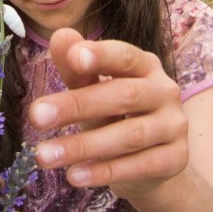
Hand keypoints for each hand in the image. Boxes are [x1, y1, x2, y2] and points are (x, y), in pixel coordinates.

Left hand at [28, 28, 189, 201]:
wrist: (152, 162)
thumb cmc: (115, 115)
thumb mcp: (93, 89)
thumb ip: (77, 67)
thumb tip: (60, 35)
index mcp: (145, 65)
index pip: (124, 55)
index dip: (101, 55)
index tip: (73, 57)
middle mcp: (165, 91)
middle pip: (123, 95)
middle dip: (77, 105)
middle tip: (36, 115)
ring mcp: (174, 126)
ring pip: (129, 135)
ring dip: (83, 146)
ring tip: (43, 155)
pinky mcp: (176, 159)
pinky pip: (139, 166)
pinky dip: (104, 172)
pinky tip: (73, 176)